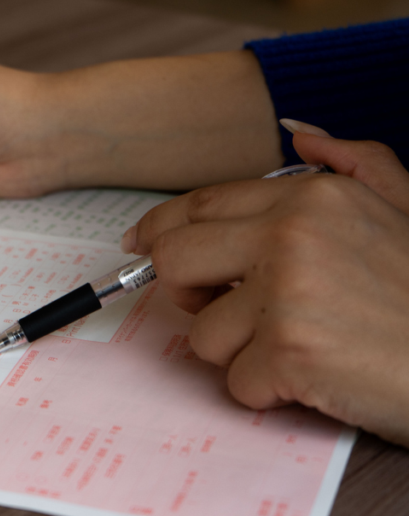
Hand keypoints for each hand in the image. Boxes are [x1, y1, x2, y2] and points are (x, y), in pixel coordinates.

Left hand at [125, 121, 408, 445]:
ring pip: (201, 333)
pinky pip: (236, 382)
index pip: (201, 206)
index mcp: (312, 197)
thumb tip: (301, 131)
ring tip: (298, 346)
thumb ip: (357, 163)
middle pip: (173, 260)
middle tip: (222, 307)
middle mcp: (292, 236)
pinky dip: (267, 391)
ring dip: (240, 351)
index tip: (140, 245)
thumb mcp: (405, 208)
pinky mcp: (289, 353)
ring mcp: (287, 294)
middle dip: (185, 291)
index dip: (160, 229)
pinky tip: (312, 378)